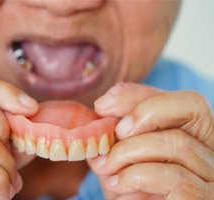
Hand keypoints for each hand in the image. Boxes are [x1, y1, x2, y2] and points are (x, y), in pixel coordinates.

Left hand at [89, 83, 213, 199]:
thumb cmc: (130, 189)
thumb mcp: (121, 156)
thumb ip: (117, 132)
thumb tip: (105, 104)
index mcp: (193, 136)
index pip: (180, 100)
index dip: (140, 96)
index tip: (102, 106)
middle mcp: (211, 152)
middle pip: (193, 107)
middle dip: (143, 112)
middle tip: (114, 131)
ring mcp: (212, 178)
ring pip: (177, 143)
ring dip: (128, 151)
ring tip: (105, 166)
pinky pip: (174, 177)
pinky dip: (136, 176)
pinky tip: (117, 185)